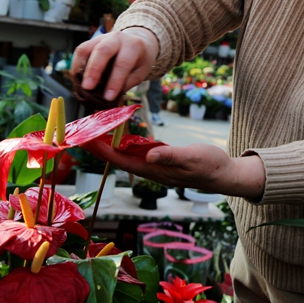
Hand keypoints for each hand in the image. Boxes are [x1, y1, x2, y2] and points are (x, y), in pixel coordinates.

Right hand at [71, 29, 157, 101]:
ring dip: (80, 69)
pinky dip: (76, 67)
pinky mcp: (90, 42)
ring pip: (85, 49)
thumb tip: (107, 98)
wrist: (137, 42)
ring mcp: (101, 38)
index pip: (123, 63)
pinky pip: (79, 52)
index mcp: (133, 46)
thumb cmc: (138, 60)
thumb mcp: (139, 73)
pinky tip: (78, 79)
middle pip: (102, 51)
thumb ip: (124, 84)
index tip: (108, 97)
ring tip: (81, 86)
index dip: (115, 81)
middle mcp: (116, 38)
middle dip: (93, 70)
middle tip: (88, 88)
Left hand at [84, 140, 265, 198]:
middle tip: (80, 128)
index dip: (99, 148)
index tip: (83, 136)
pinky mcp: (159, 160)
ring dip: (107, 142)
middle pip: (115, 156)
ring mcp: (153, 165)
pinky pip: (135, 150)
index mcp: (152, 170)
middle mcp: (148, 169)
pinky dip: (124, 140)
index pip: (118, 159)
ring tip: (93, 127)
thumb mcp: (192, 157)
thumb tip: (148, 155)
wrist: (223, 175)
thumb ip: (170, 156)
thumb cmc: (209, 166)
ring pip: (124, 153)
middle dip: (97, 144)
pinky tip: (120, 131)